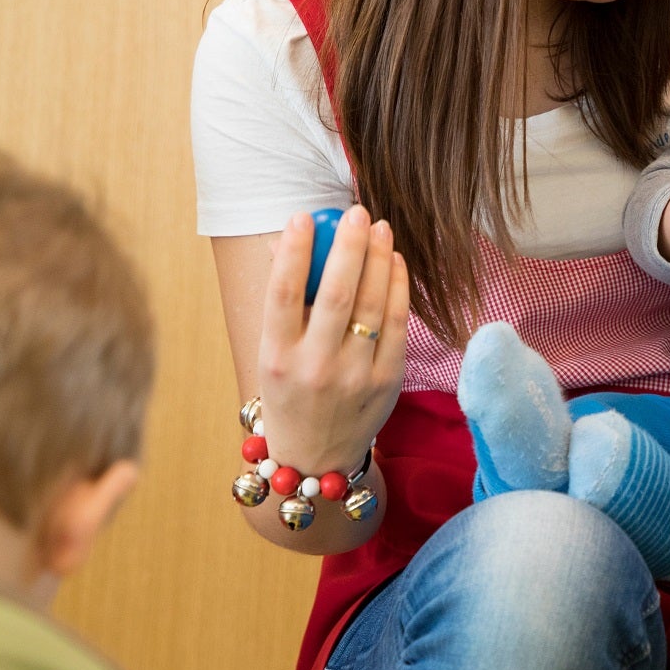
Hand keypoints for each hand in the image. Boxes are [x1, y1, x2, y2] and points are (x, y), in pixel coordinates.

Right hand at [257, 206, 409, 474]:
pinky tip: (395, 261)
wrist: (315, 456)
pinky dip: (397, 287)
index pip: (283, 294)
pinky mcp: (387, 382)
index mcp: (275, 357)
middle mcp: (314, 367)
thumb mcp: (272, 352)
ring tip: (380, 228)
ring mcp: (354, 376)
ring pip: (372, 306)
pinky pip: (397, 325)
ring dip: (378, 260)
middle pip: (336, 295)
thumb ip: (284, 303)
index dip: (294, 251)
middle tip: (356, 212)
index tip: (303, 216)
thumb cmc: (291, 389)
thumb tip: (292, 239)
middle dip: (349, 248)